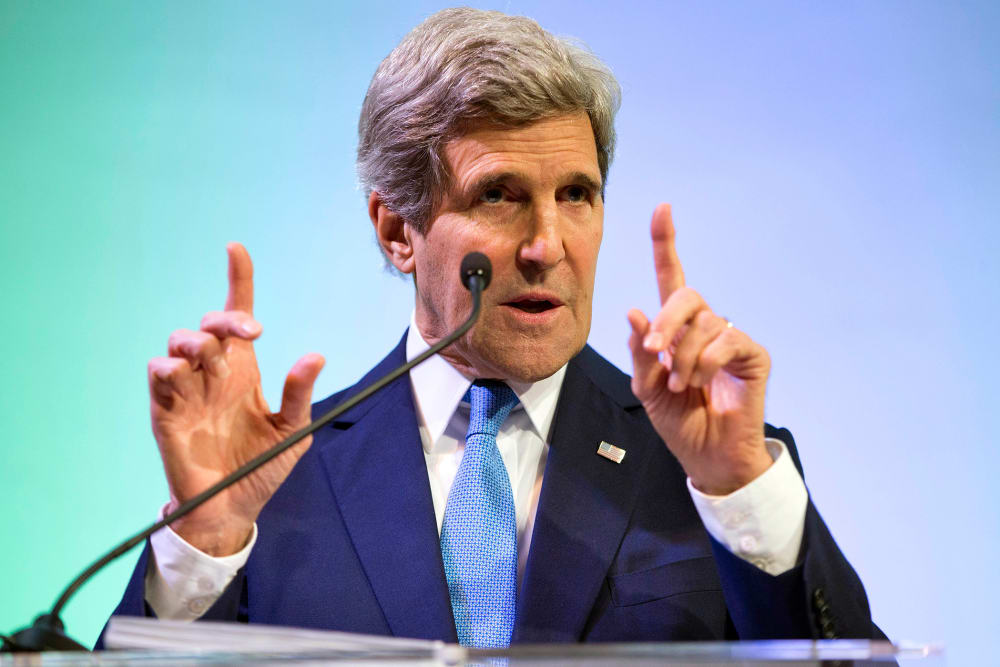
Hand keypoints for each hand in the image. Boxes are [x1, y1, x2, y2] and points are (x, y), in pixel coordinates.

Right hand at [147, 243, 324, 555]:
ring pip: (179, 342)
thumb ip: (299, 394)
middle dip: (227, 318)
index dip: (237, 281)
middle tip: (251, 334)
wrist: (232, 509)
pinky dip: (170, 367)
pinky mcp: (166, 410)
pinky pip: (159, 373)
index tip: (236, 250)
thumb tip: (315, 356)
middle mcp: (214, 373)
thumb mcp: (292, 431)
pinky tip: (186, 376)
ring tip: (218, 365)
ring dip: (200, 343)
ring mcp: (187, 390)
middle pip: (209, 324)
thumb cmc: (260, 467)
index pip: (237, 316)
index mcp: (244, 371)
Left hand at [627, 204, 771, 494]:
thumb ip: (641, 352)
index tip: (663, 208)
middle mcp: (704, 327)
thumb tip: (635, 312)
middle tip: (656, 353)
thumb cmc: (679, 420)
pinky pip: (727, 340)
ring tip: (683, 385)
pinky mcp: (753, 355)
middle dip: (666, 321)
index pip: (671, 277)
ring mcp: (730, 339)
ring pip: (704, 321)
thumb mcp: (647, 388)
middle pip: (686, 295)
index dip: (666, 244)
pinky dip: (708, 361)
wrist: (708, 456)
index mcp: (675, 330)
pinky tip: (703, 382)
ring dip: (684, 356)